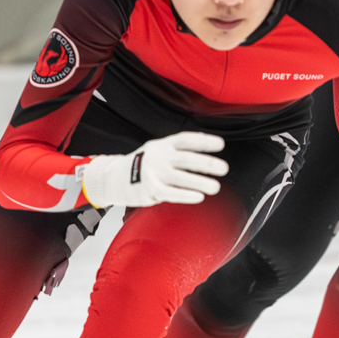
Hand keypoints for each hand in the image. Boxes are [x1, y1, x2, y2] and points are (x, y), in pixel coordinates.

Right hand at [81, 131, 227, 207]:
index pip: (186, 140)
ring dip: (201, 183)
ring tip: (216, 187)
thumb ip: (177, 152)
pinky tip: (199, 197)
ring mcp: (154, 173)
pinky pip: (172, 194)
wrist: (114, 178)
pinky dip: (187, 195)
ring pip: (182, 178)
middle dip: (207, 164)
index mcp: (162, 145)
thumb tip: (205, 162)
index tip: (220, 145)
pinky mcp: (151, 190)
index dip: (204, 141)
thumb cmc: (142, 165)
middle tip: (224, 168)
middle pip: (187, 159)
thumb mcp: (156, 150)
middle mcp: (159, 157)